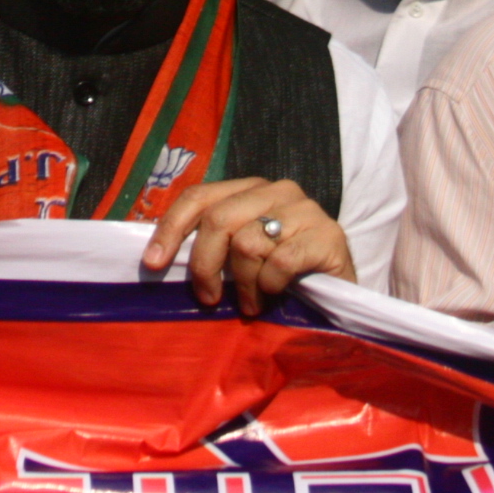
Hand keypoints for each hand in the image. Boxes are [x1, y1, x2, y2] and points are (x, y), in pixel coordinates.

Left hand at [142, 178, 354, 315]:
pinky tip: (275, 295)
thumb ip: (211, 244)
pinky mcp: (328, 235)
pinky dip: (270, 286)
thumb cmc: (282, 275)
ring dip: (243, 284)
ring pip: (248, 243)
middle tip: (208, 298)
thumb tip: (157, 257)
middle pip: (219, 220)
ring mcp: (305, 210)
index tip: (153, 263)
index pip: (199, 196)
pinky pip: (280, 262)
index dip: (170, 229)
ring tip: (251, 303)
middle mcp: (277, 190)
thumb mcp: (241, 254)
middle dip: (205, 265)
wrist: (340, 292)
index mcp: (250, 189)